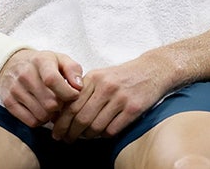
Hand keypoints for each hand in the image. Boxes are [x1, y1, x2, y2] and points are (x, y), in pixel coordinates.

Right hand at [0, 50, 83, 127]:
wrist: (12, 63)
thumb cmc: (42, 64)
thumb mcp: (60, 59)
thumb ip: (73, 70)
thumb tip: (79, 87)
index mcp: (40, 61)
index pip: (53, 80)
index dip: (67, 93)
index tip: (74, 95)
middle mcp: (25, 74)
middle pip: (50, 103)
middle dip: (61, 106)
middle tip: (62, 102)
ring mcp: (15, 89)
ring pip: (42, 115)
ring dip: (51, 115)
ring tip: (52, 106)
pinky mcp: (8, 102)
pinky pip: (31, 122)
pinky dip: (40, 120)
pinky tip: (41, 110)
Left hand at [52, 55, 170, 141]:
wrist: (152, 70)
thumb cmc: (123, 75)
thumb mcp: (101, 75)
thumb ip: (84, 90)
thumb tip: (63, 111)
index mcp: (94, 78)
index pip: (71, 104)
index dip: (61, 122)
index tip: (56, 132)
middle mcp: (106, 87)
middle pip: (82, 118)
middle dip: (71, 132)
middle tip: (66, 139)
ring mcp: (120, 98)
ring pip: (96, 126)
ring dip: (88, 136)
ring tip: (84, 137)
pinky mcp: (133, 108)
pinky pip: (113, 129)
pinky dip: (104, 135)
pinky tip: (102, 134)